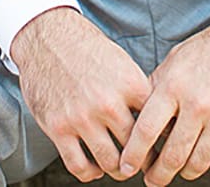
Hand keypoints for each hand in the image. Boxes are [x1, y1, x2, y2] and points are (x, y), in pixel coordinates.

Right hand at [12, 8, 152, 181]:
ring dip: (117, 170)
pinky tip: (93, 167)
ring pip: (109, 162)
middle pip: (135, 148)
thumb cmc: (86, 49)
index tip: (162, 147)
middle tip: (143, 164)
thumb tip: (157, 118)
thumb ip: (137, 91)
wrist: (48, 37)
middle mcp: (108, 102)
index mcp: (129, 84)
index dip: (161, 139)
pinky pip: (78, 165)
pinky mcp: (58, 127)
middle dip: (142, 161)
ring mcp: (82, 117)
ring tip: (120, 168)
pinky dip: (89, 173)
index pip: (155, 124)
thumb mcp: (122, 63)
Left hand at [119, 1, 209, 184]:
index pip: (146, 130)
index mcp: (174, 85)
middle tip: (153, 181)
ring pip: (199, 163)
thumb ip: (156, 88)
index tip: (127, 167)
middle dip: (159, 175)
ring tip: (181, 169)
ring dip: (186, 171)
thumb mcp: (176, 60)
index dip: (134, 155)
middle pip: (172, 155)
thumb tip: (135, 117)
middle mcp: (198, 103)